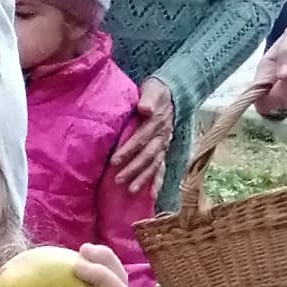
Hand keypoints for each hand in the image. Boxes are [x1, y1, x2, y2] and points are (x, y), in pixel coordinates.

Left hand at [107, 78, 175, 195]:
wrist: (171, 94)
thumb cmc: (155, 93)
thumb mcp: (152, 90)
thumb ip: (148, 99)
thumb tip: (144, 108)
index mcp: (156, 122)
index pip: (141, 138)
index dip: (128, 150)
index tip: (114, 161)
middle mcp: (161, 136)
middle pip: (147, 155)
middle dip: (133, 168)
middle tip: (118, 179)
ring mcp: (164, 145)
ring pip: (154, 164)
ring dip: (143, 178)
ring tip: (131, 190)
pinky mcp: (163, 150)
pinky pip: (162, 168)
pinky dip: (157, 182)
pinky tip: (152, 195)